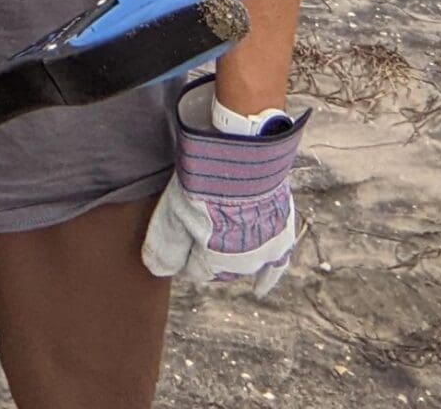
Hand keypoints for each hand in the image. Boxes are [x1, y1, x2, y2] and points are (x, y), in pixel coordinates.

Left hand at [140, 81, 306, 299]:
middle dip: (205, 254)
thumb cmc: (206, 181)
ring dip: (230, 254)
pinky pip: (278, 263)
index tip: (176, 236)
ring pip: (243, 263)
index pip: (194, 271)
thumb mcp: (173, 213)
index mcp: (219, 262)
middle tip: (195, 228)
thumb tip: (158, 269)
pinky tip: (259, 289)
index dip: (182, 255)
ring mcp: (268, 247)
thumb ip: (165, 247)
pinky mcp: (283, 230)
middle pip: (219, 268)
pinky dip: (268, 277)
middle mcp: (246, 263)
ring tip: (217, 236)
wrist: (244, 151)